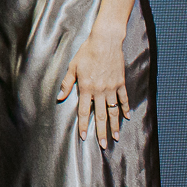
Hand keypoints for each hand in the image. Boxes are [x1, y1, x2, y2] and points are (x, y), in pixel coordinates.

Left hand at [58, 31, 129, 147]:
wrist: (105, 41)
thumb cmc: (87, 52)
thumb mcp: (73, 67)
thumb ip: (67, 83)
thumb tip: (59, 97)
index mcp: (86, 88)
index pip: (83, 111)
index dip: (83, 125)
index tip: (84, 137)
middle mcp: (99, 91)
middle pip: (99, 116)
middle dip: (101, 132)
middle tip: (104, 145)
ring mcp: (111, 88)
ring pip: (113, 111)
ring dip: (115, 125)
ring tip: (116, 137)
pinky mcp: (120, 83)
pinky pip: (123, 99)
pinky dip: (125, 109)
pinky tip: (127, 118)